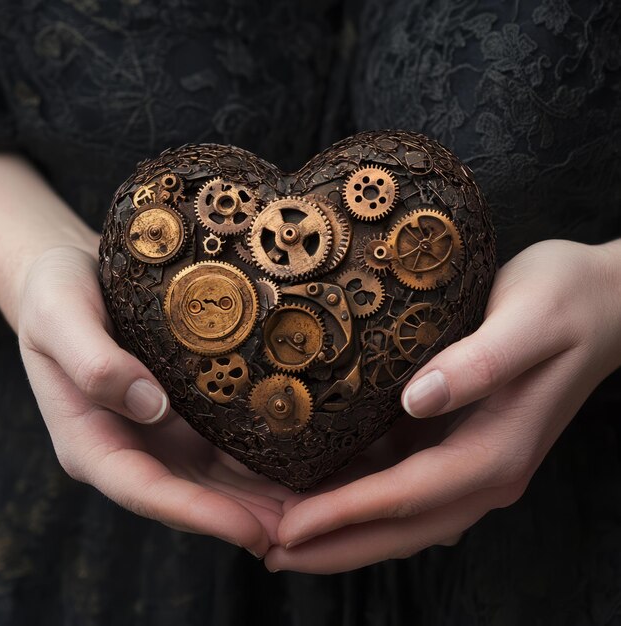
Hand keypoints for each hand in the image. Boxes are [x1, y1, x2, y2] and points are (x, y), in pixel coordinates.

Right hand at [18, 244, 291, 556]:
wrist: (71, 274)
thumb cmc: (57, 292)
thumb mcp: (61, 317)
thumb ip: (95, 364)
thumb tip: (152, 406)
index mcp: (91, 440)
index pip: (146, 490)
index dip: (198, 514)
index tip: (249, 529)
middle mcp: (130, 445)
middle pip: (189, 496)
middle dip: (244, 517)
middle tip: (303, 531)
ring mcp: (160, 431)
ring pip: (213, 478)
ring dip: (261, 497)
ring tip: (315, 507)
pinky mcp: (184, 409)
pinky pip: (224, 441)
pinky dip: (260, 457)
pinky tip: (300, 459)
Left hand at [265, 239, 620, 572]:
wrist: (604, 302)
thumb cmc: (567, 300)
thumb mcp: (529, 320)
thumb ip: (478, 363)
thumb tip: (417, 400)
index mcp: (497, 448)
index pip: (408, 496)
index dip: (345, 515)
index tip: (288, 529)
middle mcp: (485, 468)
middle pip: (402, 525)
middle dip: (335, 544)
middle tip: (271, 552)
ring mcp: (474, 459)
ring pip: (402, 513)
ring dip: (344, 528)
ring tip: (282, 531)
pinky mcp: (462, 440)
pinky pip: (406, 483)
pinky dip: (362, 496)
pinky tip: (323, 485)